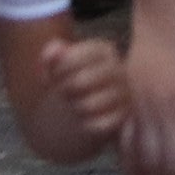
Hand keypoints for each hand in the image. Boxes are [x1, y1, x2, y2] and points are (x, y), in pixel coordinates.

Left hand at [42, 34, 133, 162]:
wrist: (94, 103)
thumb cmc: (74, 78)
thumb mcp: (61, 63)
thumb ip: (53, 54)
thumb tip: (51, 54)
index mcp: (105, 51)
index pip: (78, 56)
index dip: (61, 67)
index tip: (56, 73)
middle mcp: (119, 69)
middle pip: (80, 81)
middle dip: (65, 88)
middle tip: (63, 91)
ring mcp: (124, 93)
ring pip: (88, 105)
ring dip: (75, 107)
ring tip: (75, 104)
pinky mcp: (123, 116)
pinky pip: (98, 124)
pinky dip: (86, 123)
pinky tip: (86, 118)